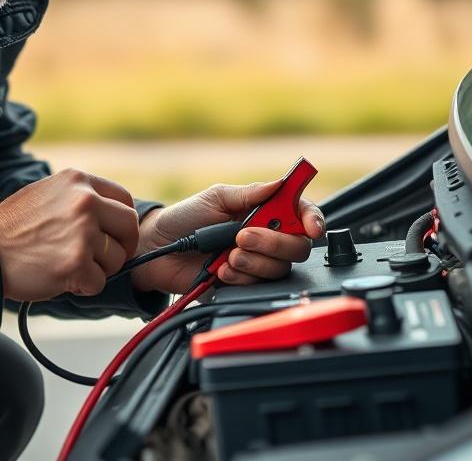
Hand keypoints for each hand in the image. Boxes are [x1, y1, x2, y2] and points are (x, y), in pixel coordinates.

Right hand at [0, 169, 139, 301]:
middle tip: (102, 259)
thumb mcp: (47, 193)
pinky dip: (83, 287)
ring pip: (116, 258)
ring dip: (98, 269)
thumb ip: (80, 198)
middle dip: (121, 247)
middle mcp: (84, 202)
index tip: (115, 236)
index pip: (124, 200)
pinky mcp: (76, 264)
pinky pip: (99, 282)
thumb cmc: (12, 227)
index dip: (123, 223)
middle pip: (129, 227)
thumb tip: (112, 215)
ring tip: (68, 265)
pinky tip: (61, 278)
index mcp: (78, 181)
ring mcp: (82, 233)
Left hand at [131, 178, 325, 293]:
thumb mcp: (217, 196)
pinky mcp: (242, 285)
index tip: (310, 227)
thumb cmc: (186, 218)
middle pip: (297, 247)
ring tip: (227, 254)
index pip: (301, 214)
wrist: (159, 249)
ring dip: (253, 261)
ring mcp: (255, 263)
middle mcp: (266, 238)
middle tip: (242, 236)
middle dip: (272, 243)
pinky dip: (239, 277)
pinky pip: (256, 287)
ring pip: (279, 269)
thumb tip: (280, 183)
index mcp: (264, 212)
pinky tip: (221, 270)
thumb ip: (250, 193)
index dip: (313, 219)